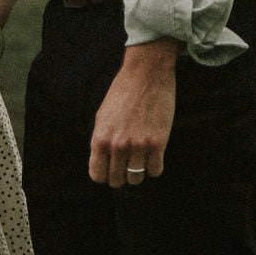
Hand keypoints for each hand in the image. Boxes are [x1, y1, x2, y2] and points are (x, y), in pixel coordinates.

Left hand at [89, 40, 177, 187]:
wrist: (146, 74)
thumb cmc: (123, 92)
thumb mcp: (103, 116)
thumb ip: (101, 140)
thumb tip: (103, 162)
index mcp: (100, 138)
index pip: (97, 175)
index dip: (105, 174)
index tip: (112, 168)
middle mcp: (117, 145)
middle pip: (117, 180)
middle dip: (122, 175)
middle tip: (128, 163)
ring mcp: (138, 145)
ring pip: (136, 179)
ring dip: (139, 172)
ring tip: (142, 158)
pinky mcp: (157, 143)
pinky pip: (155, 171)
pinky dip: (155, 166)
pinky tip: (154, 154)